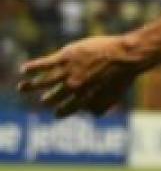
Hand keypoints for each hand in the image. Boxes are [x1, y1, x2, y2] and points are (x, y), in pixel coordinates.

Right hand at [17, 36, 145, 116]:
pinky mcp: (66, 57)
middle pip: (52, 99)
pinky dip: (32, 68)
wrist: (127, 55)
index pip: (65, 111)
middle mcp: (72, 89)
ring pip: (43, 83)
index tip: (58, 113)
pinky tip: (24, 70)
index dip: (60, 112)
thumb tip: (92, 115)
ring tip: (22, 88)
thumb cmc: (124, 75)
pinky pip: (44, 64)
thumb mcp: (113, 96)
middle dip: (48, 100)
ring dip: (30, 87)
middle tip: (44, 100)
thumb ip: (100, 107)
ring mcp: (68, 73)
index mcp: (83, 100)